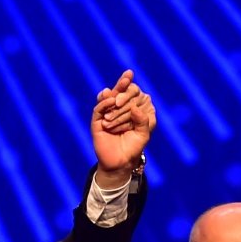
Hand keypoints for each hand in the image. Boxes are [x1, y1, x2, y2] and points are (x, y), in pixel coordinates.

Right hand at [91, 70, 154, 184]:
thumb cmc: (134, 147)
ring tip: (120, 90)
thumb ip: (143, 121)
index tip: (139, 89)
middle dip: (124, 85)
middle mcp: (121, 108)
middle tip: (127, 79)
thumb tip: (135, 108)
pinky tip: (109, 99)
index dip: (134, 89)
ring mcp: (108, 113)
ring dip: (115, 92)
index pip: (134, 94)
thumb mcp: (143, 135)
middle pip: (121, 92)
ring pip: (111, 98)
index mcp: (134, 109)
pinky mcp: (97, 120)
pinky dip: (104, 102)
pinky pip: (99, 108)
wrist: (120, 163)